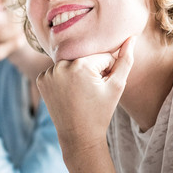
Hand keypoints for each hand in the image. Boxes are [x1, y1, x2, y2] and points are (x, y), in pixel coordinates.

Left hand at [37, 36, 135, 154]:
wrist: (78, 135)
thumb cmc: (101, 112)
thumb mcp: (117, 86)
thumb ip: (125, 60)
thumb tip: (132, 37)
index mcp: (81, 65)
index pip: (102, 56)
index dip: (107, 71)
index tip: (102, 87)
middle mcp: (61, 65)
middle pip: (85, 58)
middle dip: (91, 70)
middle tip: (91, 91)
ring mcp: (48, 73)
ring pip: (71, 63)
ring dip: (77, 72)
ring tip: (80, 93)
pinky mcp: (40, 79)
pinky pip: (57, 71)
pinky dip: (63, 78)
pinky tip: (67, 93)